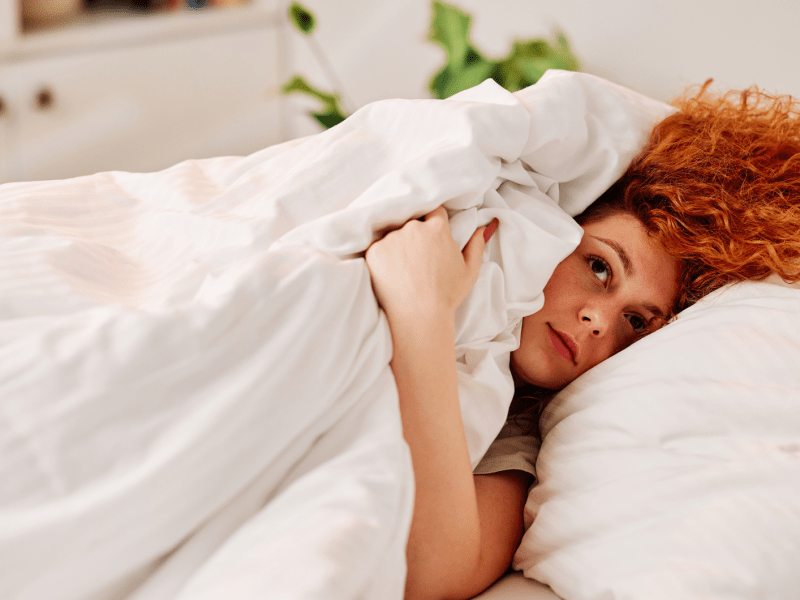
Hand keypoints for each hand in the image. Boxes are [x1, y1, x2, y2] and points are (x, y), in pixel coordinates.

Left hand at [365, 207, 495, 325]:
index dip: (433, 223)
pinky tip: (391, 274)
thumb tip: (483, 227)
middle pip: (412, 222)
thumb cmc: (447, 296)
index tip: (431, 237)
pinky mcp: (375, 251)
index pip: (434, 211)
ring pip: (394, 235)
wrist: (419, 317)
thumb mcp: (470, 271)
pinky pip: (378, 248)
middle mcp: (413, 228)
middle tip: (417, 258)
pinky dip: (383, 258)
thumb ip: (477, 244)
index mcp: (437, 228)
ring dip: (398, 245)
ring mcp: (392, 239)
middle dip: (415, 235)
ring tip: (404, 269)